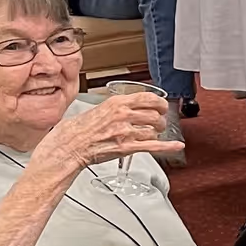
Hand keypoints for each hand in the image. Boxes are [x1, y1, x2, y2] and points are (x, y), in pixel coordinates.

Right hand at [31, 88, 181, 180]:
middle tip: (158, 122)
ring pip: (154, 130)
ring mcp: (126, 132)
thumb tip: (127, 107)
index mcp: (116, 103)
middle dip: (159, 120)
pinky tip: (176, 146)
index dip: (159, 102)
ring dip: (156, 133)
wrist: (68, 146)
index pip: (148, 98)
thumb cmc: (77, 129)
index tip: (162, 106)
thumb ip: (115, 107)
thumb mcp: (97, 108)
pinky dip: (168, 147)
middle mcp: (123, 115)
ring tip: (153, 134)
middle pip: (155, 115)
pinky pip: (153, 146)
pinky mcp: (126, 148)